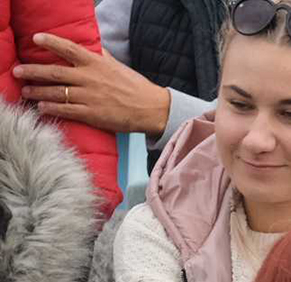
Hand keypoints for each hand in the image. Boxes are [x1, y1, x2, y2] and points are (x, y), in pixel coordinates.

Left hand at [15, 32, 172, 135]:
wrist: (152, 109)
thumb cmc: (135, 86)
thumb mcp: (117, 66)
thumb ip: (100, 56)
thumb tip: (89, 46)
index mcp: (96, 64)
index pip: (68, 48)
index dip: (50, 42)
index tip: (36, 39)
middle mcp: (89, 78)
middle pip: (54, 72)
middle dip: (32, 72)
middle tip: (18, 72)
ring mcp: (89, 97)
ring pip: (56, 93)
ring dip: (37, 92)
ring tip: (26, 91)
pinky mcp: (92, 114)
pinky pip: (66, 110)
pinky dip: (51, 108)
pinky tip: (41, 107)